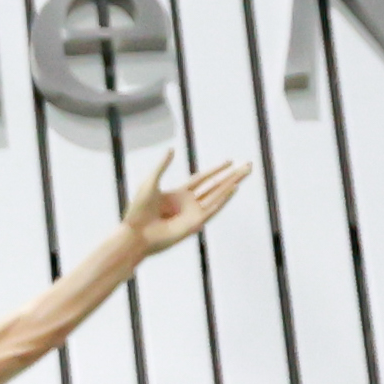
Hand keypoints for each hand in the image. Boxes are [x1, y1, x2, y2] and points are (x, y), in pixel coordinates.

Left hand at [121, 153, 251, 259]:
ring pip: (218, 195)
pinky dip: (224, 198)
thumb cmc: (138, 211)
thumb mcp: (150, 182)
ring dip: (232, 183)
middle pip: (215, 186)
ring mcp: (193, 213)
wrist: (136, 233)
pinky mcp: (195, 223)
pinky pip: (213, 208)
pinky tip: (234, 188)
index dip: (216, 170)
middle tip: (247, 165)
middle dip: (231, 175)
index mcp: (179, 194)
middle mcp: (189, 204)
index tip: (229, 161)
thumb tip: (171, 150)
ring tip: (245, 172)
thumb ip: (162, 166)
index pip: (202, 180)